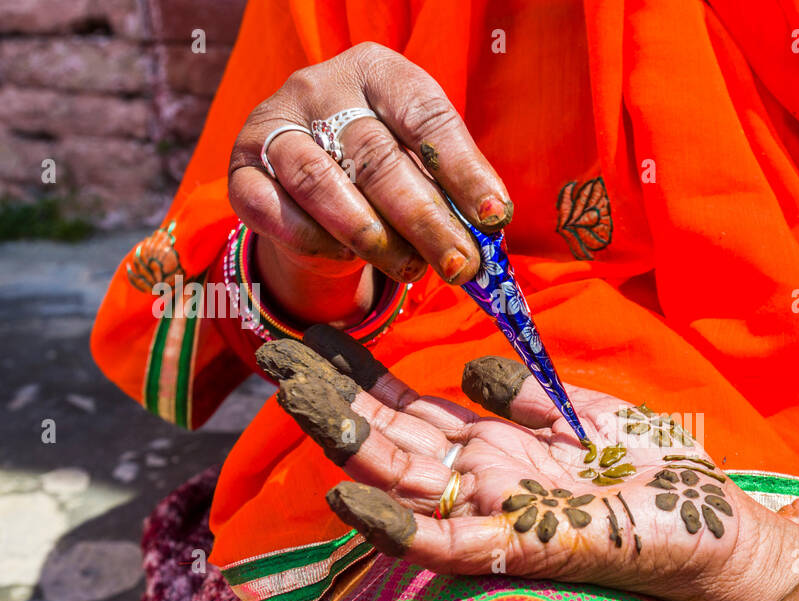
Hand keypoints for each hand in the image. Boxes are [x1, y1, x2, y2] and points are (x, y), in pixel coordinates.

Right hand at [228, 42, 512, 320]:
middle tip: (460, 265)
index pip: (424, 115)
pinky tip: (348, 258)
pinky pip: (276, 211)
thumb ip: (449, 186)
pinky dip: (317, 241)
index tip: (495, 218)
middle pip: (377, 157)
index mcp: (377, 71)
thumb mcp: (419, 160)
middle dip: (427, 221)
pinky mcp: (241, 171)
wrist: (308, 183)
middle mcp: (320, 87)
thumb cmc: (381, 168)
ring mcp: (274, 125)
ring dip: (374, 238)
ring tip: (412, 270)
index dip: (463, 170)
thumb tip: (490, 227)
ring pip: (322, 184)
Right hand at [257, 328, 798, 600]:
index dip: (367, 373)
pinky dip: (396, 525)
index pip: (416, 409)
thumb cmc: (662, 482)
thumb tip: (472, 368)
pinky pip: (444, 543)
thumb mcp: (590, 418)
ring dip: (343, 437)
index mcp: (500, 450)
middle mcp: (485, 483)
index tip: (321, 333)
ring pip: (401, 479)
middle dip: (333, 394)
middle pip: (391, 437)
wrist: (718, 533)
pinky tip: (348, 493)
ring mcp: (495, 516)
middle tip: (274, 348)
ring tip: (289, 389)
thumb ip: (531, 397)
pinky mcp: (518, 549)